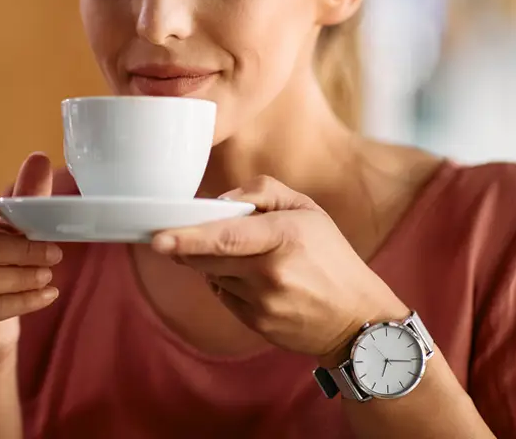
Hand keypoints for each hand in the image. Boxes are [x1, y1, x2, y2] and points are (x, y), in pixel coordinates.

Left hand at [151, 175, 405, 364]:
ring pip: (213, 276)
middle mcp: (272, 272)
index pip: (227, 237)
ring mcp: (263, 303)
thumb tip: (221, 200)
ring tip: (242, 255)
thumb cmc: (331, 257)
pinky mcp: (257, 324)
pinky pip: (224, 296)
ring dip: (211, 263)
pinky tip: (250, 278)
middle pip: (208, 258)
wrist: (356, 320)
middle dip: (185, 247)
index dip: (189, 238)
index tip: (159, 238)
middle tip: (167, 237)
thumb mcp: (308, 210)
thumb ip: (263, 192)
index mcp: (286, 237)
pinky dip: (225, 283)